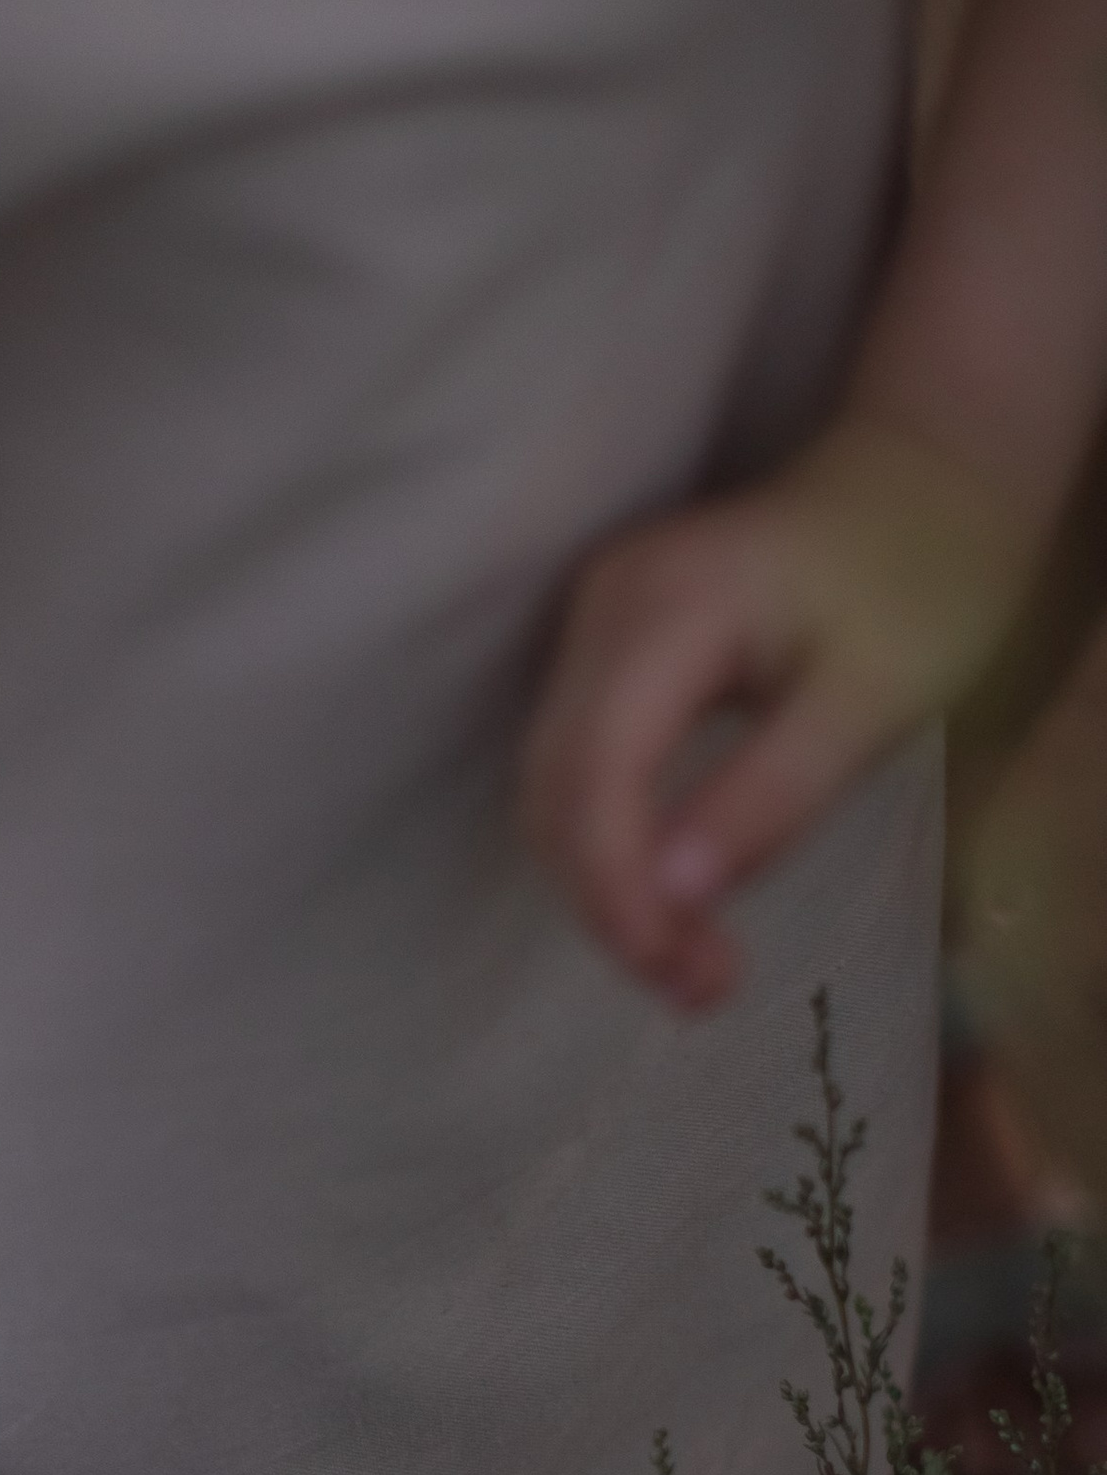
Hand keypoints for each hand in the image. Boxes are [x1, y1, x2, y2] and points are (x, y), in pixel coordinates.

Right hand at [518, 417, 1031, 1009]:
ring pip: (552, 790)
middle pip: (556, 791)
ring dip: (607, 890)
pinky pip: (576, 768)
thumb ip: (771, 793)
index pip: (596, 773)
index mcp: (666, 609)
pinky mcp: (602, 652)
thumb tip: (674, 894)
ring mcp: (592, 625)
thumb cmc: (920, 579)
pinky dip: (610, 848)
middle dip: (613, 907)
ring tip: (694, 969)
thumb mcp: (873, 699)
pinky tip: (674, 897)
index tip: (679, 977)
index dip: (619, 890)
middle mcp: (602, 610)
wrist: (921, 482)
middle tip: (701, 992)